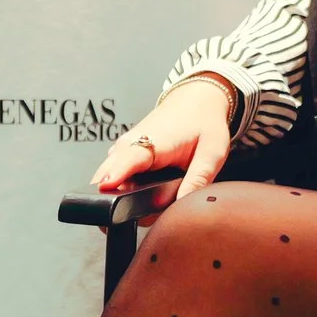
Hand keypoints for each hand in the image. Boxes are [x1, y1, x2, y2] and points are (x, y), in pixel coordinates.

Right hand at [92, 76, 236, 212]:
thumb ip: (197, 181)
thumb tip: (183, 210)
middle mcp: (128, 145)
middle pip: (106, 177)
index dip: (115, 178)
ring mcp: (122, 150)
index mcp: (151, 143)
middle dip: (115, 201)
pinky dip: (121, 189)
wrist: (195, 100)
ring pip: (106, 180)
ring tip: (143, 208)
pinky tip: (141, 195)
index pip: (125, 161)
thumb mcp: (211, 154)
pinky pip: (113, 176)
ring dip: (118, 196)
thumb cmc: (203, 124)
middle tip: (135, 216)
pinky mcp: (123, 154)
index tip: (106, 193)